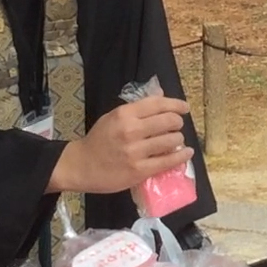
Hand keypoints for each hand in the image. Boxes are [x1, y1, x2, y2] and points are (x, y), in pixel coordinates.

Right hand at [48, 97, 192, 194]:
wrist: (81, 166)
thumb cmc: (98, 141)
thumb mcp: (113, 117)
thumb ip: (137, 108)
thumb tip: (161, 96)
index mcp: (124, 114)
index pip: (157, 103)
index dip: (175, 104)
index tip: (184, 108)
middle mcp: (131, 130)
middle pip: (168, 120)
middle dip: (177, 122)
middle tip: (176, 126)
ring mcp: (135, 151)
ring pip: (171, 140)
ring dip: (178, 139)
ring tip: (176, 141)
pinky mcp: (139, 170)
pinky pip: (168, 161)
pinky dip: (181, 156)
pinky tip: (186, 153)